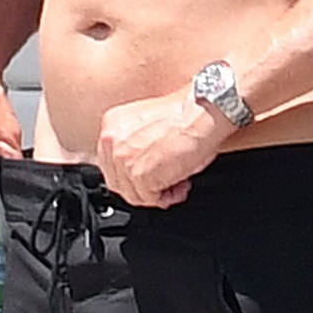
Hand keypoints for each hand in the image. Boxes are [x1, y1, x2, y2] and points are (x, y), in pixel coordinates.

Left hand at [94, 90, 230, 209]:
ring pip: (133, 194)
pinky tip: (181, 183)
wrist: (201, 114)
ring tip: (179, 182)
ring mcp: (122, 159)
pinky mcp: (138, 174)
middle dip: (145, 188)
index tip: (152, 176)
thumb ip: (134, 145)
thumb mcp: (147, 126)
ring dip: (158, 193)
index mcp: (112, 125)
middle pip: (119, 183)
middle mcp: (111, 141)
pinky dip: (168, 197)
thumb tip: (139, 166)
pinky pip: (149, 198)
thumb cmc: (186, 116)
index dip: (134, 176)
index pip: (112, 165)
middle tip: (168, 183)